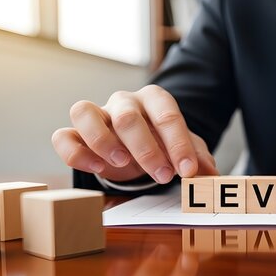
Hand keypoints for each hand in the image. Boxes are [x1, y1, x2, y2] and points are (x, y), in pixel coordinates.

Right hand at [52, 85, 218, 183]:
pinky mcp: (75, 133)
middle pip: (128, 117)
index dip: (178, 144)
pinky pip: (63, 136)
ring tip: (123, 163)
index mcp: (154, 99)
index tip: (188, 171)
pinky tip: (97, 168)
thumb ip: (198, 158)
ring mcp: (96, 114)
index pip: (166, 114)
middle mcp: (123, 102)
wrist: (136, 147)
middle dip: (147, 150)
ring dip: (104, 141)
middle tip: (164, 176)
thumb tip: (212, 175)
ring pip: (85, 112)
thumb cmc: (161, 142)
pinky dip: (77, 153)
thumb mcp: (184, 149)